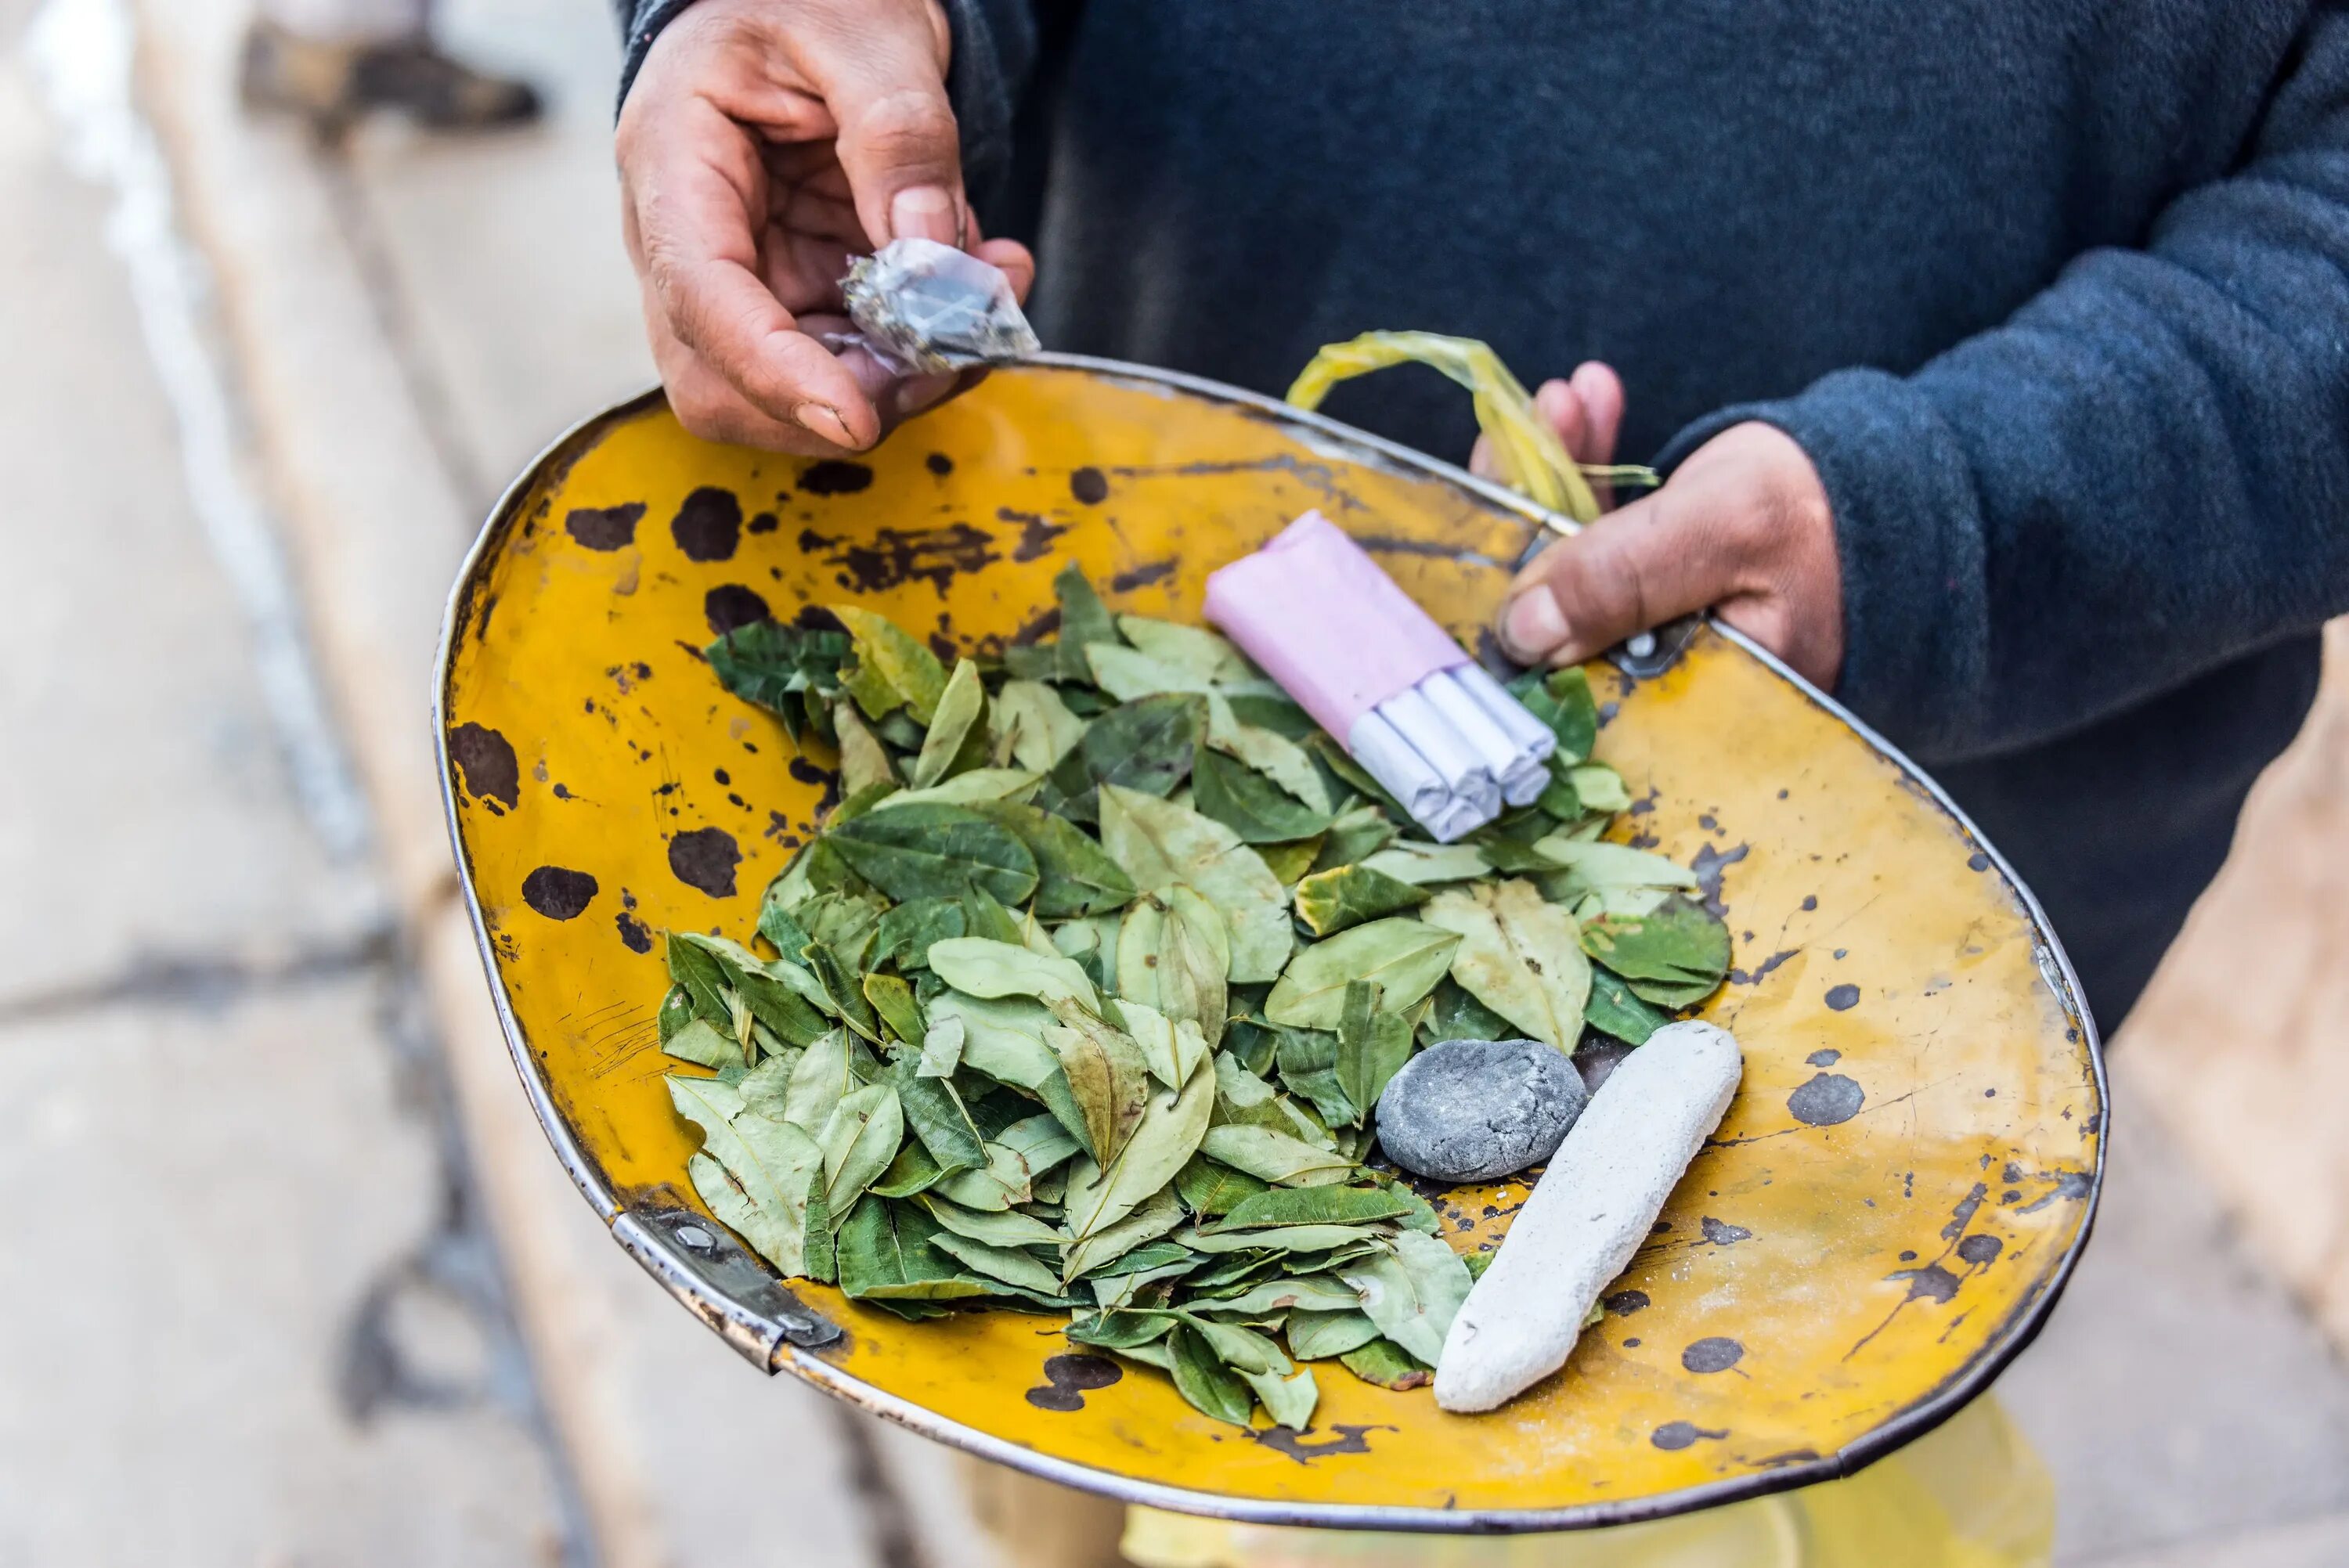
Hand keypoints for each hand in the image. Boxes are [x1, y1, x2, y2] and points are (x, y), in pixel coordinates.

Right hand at [616, 0, 1035, 452]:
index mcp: (673, 160)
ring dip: (899, 380)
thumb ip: (901, 135)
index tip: (855, 420)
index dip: (772, 371)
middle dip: (845, 394)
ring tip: (987, 297)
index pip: (700, 296)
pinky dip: (921, 351)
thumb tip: (931, 255)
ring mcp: (741, 279)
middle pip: (725, 380)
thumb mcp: (868, 34)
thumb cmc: (811, 0)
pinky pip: (848, 362)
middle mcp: (686, 240)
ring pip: (792, 392)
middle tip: (953, 351)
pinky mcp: (795, 296)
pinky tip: (978, 286)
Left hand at [1483, 366, 1843, 688]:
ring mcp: (1666, 643)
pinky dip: (1597, 476)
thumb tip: (1521, 631)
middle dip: (1537, 506)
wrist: (1916, 487)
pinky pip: (1611, 544)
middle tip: (1529, 421)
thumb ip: (1624, 578)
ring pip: (1579, 566)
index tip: (1497, 488)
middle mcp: (1665, 688)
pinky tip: (1591, 404)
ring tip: (1570, 396)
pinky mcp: (1673, 600)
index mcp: (1686, 702)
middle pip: (1558, 609)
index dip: (1515, 584)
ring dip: (1564, 473)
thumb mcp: (1727, 528)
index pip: (1563, 664)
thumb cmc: (1834, 511)